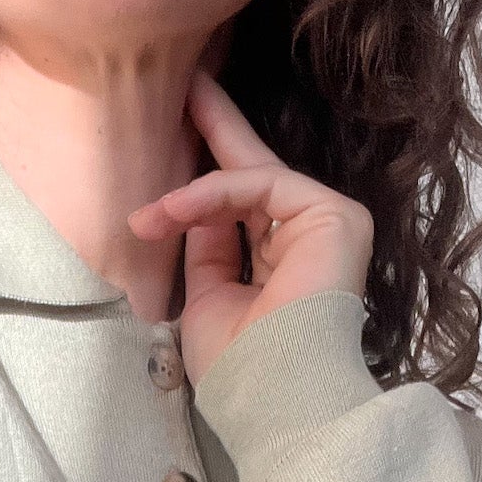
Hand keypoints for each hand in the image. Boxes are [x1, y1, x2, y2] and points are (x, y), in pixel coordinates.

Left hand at [127, 68, 372, 386]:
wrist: (274, 399)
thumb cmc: (240, 370)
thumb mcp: (207, 301)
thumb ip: (204, 251)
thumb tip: (186, 207)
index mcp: (280, 262)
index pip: (241, 206)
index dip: (206, 176)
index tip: (175, 138)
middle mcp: (309, 238)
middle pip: (255, 171)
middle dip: (215, 127)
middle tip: (184, 82)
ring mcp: (326, 223)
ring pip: (252, 177)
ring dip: (190, 190)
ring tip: (147, 215)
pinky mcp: (333, 215)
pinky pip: (259, 185)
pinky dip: (210, 194)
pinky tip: (172, 212)